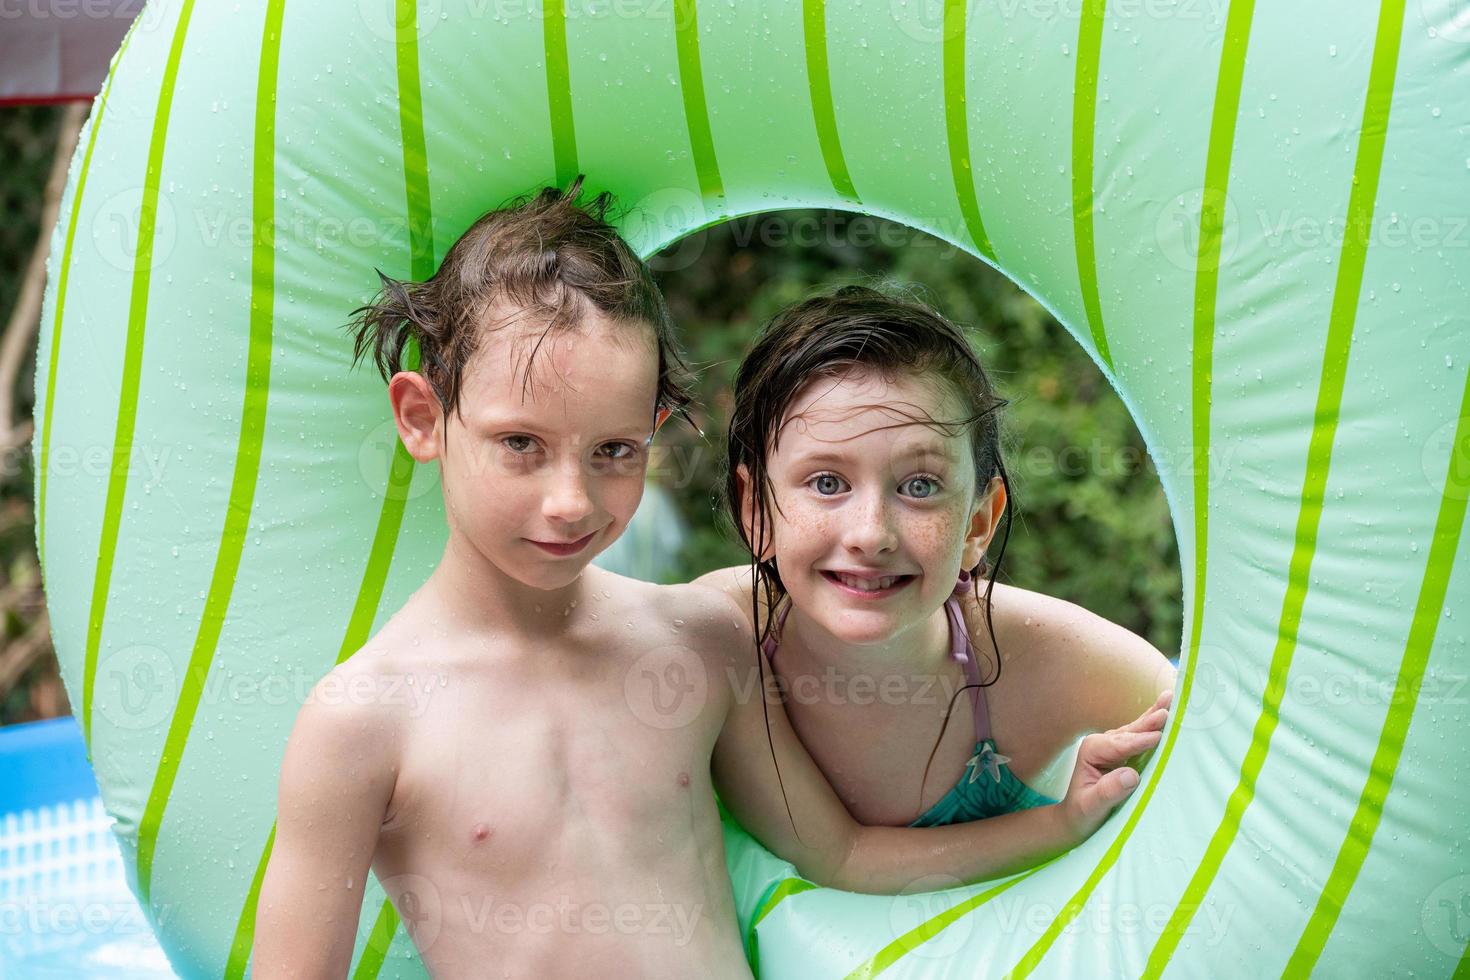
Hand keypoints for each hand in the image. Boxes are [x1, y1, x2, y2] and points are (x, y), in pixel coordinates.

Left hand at [1056, 687, 1171, 842]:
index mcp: (1092, 750)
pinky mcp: (1124, 752)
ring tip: (1170, 699)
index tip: (1158, 737)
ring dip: (1154, 716)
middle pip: (1129, 731)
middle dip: (1149, 721)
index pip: (1120, 746)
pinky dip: (1154, 725)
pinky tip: (1165, 712)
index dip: (1139, 742)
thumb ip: (1108, 791)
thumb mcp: (1092, 806)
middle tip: (1168, 709)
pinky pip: (1140, 736)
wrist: (1076, 819)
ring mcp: (1113, 745)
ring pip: (1136, 729)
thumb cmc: (1082, 814)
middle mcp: (1102, 742)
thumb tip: (1130, 775)